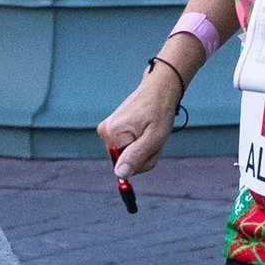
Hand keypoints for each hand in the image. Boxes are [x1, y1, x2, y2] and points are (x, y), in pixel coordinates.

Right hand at [97, 65, 181, 182]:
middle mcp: (105, 132)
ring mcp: (107, 130)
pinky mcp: (112, 129)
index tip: (152, 145)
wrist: (159, 89)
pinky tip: (145, 131)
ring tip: (150, 133)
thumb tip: (120, 174)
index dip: (143, 161)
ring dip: (143, 150)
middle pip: (124, 162)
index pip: (125, 167)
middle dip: (143, 156)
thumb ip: (136, 157)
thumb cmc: (159, 111)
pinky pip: (126, 147)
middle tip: (154, 139)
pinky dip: (139, 144)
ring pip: (126, 156)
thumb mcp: (154, 138)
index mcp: (112, 134)